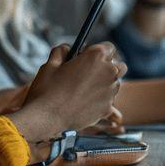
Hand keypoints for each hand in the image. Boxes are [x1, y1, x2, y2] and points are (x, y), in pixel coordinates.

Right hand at [10, 43, 126, 143]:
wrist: (46, 118)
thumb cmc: (47, 89)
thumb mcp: (51, 63)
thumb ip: (62, 51)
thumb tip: (68, 49)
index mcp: (97, 56)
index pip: (109, 47)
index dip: (98, 52)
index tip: (88, 57)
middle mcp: (109, 72)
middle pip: (119, 65)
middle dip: (108, 67)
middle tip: (90, 73)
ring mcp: (110, 91)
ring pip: (115, 83)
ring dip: (105, 84)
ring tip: (84, 90)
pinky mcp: (108, 108)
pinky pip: (109, 101)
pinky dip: (101, 101)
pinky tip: (85, 103)